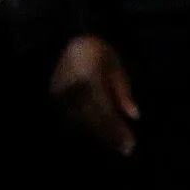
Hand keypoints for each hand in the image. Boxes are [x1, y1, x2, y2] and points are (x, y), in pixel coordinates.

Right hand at [51, 35, 137, 156]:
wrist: (67, 40)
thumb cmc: (98, 53)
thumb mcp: (116, 67)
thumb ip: (123, 92)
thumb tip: (135, 115)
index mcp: (88, 76)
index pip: (104, 108)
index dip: (117, 128)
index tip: (130, 142)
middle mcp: (72, 87)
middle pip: (92, 119)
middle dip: (110, 136)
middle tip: (127, 149)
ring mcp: (60, 93)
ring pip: (82, 122)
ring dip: (100, 136)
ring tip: (118, 146)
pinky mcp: (55, 98)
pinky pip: (73, 118)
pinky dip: (89, 129)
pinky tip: (103, 137)